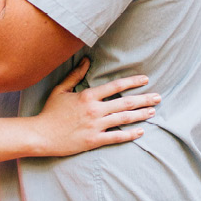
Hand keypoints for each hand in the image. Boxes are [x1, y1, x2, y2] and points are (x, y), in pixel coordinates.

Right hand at [31, 58, 159, 156]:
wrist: (41, 135)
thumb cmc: (50, 112)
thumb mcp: (61, 90)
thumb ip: (75, 75)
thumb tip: (86, 60)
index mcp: (88, 96)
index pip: (116, 86)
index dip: (133, 82)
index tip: (145, 80)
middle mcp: (95, 110)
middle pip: (126, 103)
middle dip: (144, 99)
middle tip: (158, 97)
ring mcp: (96, 126)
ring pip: (124, 119)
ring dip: (141, 115)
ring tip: (153, 111)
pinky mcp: (94, 140)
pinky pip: (116, 137)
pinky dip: (130, 135)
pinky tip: (141, 132)